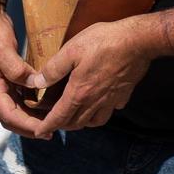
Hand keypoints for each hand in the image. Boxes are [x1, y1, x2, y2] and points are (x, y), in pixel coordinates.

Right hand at [0, 10, 42, 136]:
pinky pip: (20, 96)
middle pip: (11, 117)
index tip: (45, 130)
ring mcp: (0, 83)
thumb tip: (34, 85)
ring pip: (16, 108)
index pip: (8, 115)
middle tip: (50, 131)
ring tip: (51, 120)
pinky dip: (31, 103)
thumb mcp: (2, 50)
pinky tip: (45, 103)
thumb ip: (17, 69)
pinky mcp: (7, 76)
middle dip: (29, 127)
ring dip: (31, 117)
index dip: (26, 125)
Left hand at [26, 18, 159, 131]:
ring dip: (83, 123)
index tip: (38, 132)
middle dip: (63, 126)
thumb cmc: (103, 41)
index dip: (47, 126)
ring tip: (77, 116)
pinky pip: (112, 110)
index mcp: (79, 92)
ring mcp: (111, 100)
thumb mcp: (71, 50)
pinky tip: (102, 103)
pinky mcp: (124, 94)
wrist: (138, 41)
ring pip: (95, 122)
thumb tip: (36, 82)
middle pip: (77, 123)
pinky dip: (104, 111)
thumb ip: (53, 68)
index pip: (60, 117)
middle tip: (55, 122)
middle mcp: (95, 101)